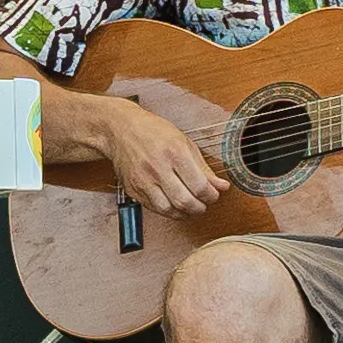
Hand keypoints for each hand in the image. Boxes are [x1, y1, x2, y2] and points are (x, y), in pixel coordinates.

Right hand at [90, 90, 225, 215]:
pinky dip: (169, 211)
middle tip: (203, 204)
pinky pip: (154, 209)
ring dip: (184, 213)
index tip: (213, 195)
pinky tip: (174, 204)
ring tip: (190, 206)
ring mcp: (144, 180)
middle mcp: (158, 168)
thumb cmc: (153, 131)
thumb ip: (204, 168)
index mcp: (175, 153)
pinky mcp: (134, 190)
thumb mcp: (184, 142)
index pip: (200, 186)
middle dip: (200, 208)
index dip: (211, 196)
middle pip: (185, 202)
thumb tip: (222, 186)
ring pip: (169, 210)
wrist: (121, 129)